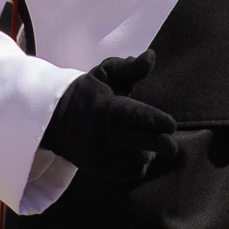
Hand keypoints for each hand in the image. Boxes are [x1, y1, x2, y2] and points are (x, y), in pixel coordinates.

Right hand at [42, 54, 175, 178]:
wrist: (56, 121)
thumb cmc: (91, 93)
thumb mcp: (107, 73)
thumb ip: (131, 67)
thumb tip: (151, 55)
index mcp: (105, 107)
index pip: (132, 116)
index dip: (154, 121)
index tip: (171, 125)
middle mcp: (101, 133)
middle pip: (137, 142)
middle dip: (159, 145)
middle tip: (172, 146)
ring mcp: (99, 154)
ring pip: (137, 159)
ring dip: (148, 152)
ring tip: (146, 140)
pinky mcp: (101, 170)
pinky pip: (131, 172)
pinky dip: (140, 164)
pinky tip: (137, 152)